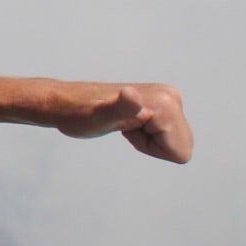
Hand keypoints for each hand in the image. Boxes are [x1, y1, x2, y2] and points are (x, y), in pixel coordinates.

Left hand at [0, 75, 192, 163]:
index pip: (181, 151)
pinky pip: (164, 134)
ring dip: (147, 139)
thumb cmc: (79, 115)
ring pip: (173, 141)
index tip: (126, 131)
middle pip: (181, 145)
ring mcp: (167, 98)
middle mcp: (171, 96)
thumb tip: (131, 94)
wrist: (64, 103)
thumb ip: (121, 107)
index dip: (151, 149)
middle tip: (123, 129)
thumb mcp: (99, 118)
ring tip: (122, 125)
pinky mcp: (159, 103)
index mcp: (167, 103)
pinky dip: (144, 134)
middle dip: (152, 144)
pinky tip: (125, 123)